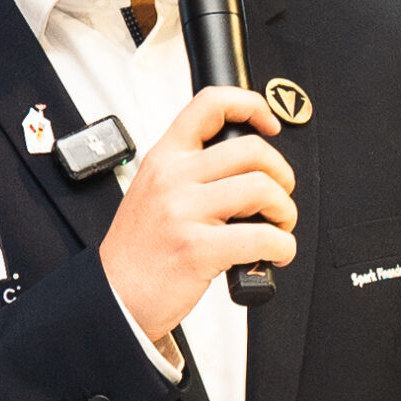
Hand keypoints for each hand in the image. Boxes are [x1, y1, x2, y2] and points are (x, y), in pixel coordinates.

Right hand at [100, 86, 298, 342]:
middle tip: (281, 194)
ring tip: (278, 227)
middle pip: (252, 150)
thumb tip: (246, 167)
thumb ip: (190, 171)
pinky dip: (283, 246)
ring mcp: (184, 212)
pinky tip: (275, 253)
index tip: (270, 125)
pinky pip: (263, 237)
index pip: (210, 105)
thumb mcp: (152, 190)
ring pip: (263, 189)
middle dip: (282, 174)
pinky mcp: (198, 249)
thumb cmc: (138, 249)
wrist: (115, 296)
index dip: (251, 105)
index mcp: (164, 158)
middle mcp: (173, 177)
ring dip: (285, 211)